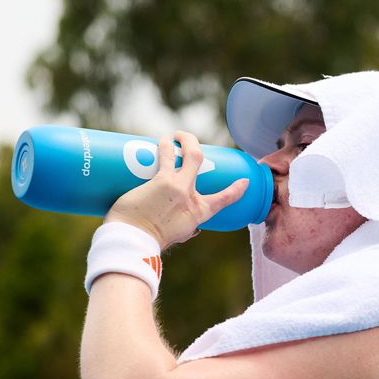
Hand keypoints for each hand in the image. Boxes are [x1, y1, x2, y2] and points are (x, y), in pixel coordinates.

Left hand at [105, 130, 248, 248]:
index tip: (244, 182)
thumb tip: (178, 223)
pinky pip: (165, 155)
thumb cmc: (149, 241)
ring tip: (170, 137)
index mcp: (197, 214)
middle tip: (185, 138)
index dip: (235, 190)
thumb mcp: (175, 234)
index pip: (223, 200)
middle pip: (197, 159)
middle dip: (191, 143)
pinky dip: (163, 145)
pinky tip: (160, 142)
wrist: (135, 241)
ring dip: (178, 140)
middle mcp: (190, 196)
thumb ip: (178, 225)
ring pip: (185, 153)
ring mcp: (177, 186)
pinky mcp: (161, 181)